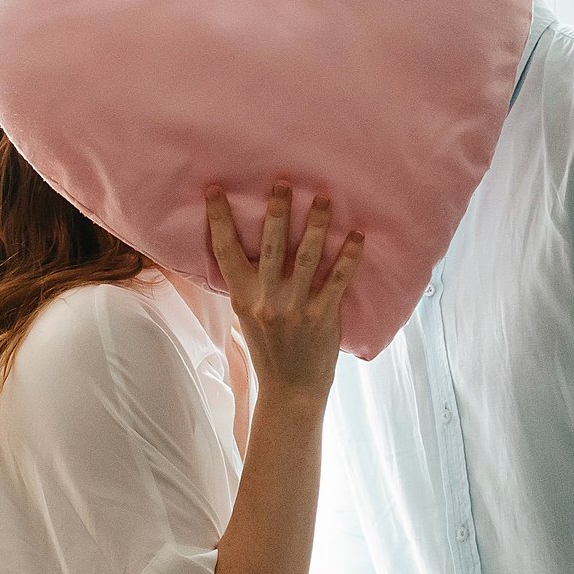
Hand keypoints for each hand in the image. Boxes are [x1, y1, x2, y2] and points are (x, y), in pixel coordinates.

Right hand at [205, 182, 364, 397]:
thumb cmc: (269, 349)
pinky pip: (337, 279)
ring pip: (307, 257)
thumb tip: (246, 248)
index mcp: (243, 296)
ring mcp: (295, 307)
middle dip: (277, 212)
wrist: (290, 390)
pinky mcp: (323, 316)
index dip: (219, 219)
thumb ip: (247, 284)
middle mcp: (266, 299)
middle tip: (283, 183)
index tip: (215, 190)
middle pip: (271, 246)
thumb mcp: (246, 315)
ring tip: (324, 199)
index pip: (226, 251)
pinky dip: (349, 256)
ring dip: (317, 225)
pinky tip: (358, 235)